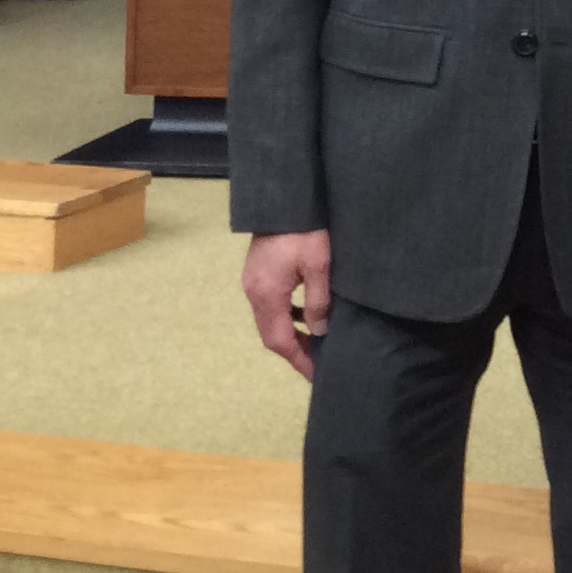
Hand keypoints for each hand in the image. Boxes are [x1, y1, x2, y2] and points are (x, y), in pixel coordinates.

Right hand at [243, 229, 332, 381]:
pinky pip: (270, 304)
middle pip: (271, 334)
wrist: (282, 198)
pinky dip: (287, 315)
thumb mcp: (318, 265)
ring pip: (270, 320)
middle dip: (295, 350)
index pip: (280, 341)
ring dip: (290, 333)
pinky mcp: (257, 273)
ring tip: (316, 341)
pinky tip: (305, 312)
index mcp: (267, 295)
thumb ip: (318, 302)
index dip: (299, 360)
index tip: (317, 374)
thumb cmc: (304, 230)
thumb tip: (319, 332)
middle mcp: (254, 293)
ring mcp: (252, 282)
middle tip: (319, 361)